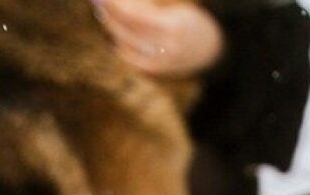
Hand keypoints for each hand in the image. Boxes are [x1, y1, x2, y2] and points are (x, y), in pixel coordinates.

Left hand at [94, 0, 224, 76]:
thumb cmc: (191, 23)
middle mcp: (165, 48)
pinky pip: (128, 57)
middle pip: (125, 30)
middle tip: (98, 2)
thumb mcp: (175, 10)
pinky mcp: (154, 72)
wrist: (211, 51)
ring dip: (111, 28)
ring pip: (123, 44)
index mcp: (173, 27)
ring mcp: (159, 63)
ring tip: (104, 13)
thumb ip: (149, 8)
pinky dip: (119, 44)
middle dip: (108, 15)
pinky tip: (116, 34)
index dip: (116, 5)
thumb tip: (120, 4)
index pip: (133, 15)